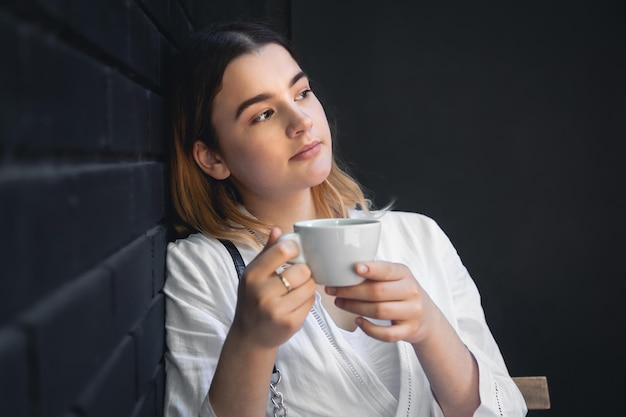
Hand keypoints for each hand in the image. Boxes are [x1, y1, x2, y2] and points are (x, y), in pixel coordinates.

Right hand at [231, 228, 316, 347]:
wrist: (250, 336)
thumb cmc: (252, 300)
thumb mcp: (253, 274)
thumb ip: (267, 252)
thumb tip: (278, 230)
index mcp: (252, 275)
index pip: (282, 251)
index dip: (295, 249)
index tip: (295, 253)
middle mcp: (262, 292)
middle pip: (302, 270)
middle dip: (304, 272)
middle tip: (297, 276)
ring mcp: (276, 310)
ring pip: (310, 287)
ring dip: (308, 287)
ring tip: (296, 290)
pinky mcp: (289, 324)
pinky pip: (311, 304)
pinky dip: (307, 302)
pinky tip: (296, 304)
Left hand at [326, 261, 441, 344]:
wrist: (427, 318)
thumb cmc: (402, 293)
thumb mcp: (396, 277)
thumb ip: (377, 273)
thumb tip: (343, 268)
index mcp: (404, 273)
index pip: (388, 270)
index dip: (371, 269)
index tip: (355, 268)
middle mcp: (411, 291)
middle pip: (378, 292)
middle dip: (351, 291)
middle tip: (333, 290)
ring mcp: (412, 312)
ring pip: (379, 311)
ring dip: (354, 307)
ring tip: (340, 303)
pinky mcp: (409, 330)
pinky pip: (386, 334)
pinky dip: (369, 329)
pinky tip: (358, 321)